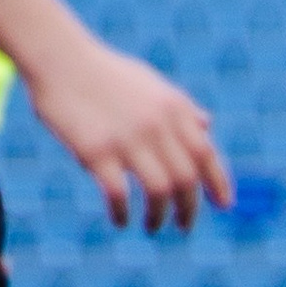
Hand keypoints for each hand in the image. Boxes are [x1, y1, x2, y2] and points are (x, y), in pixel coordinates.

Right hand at [24, 41, 230, 231]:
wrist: (61, 60)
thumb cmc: (105, 73)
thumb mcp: (152, 84)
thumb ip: (182, 107)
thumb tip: (207, 127)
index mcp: (174, 107)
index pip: (207, 153)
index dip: (219, 183)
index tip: (224, 205)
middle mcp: (157, 124)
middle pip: (186, 179)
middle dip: (189, 209)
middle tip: (183, 226)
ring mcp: (127, 139)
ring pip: (159, 191)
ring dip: (159, 216)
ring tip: (152, 226)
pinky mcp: (96, 152)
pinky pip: (118, 194)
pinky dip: (122, 213)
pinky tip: (120, 220)